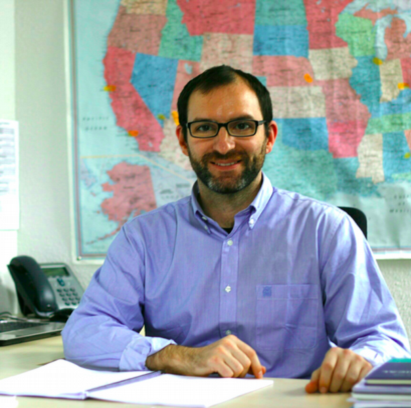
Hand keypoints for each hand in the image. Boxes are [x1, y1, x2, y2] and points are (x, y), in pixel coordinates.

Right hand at [146, 334, 265, 378]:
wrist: (190, 360)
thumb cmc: (211, 361)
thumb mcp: (229, 358)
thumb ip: (244, 362)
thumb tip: (262, 370)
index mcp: (232, 340)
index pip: (251, 352)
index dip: (256, 365)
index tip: (259, 376)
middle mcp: (228, 342)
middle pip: (246, 363)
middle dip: (242, 373)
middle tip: (232, 375)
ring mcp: (221, 350)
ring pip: (239, 369)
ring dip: (233, 376)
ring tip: (224, 373)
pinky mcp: (214, 359)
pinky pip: (229, 374)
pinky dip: (225, 378)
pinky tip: (218, 374)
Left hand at [305, 347, 371, 392]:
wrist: (355, 362)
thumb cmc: (337, 367)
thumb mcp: (326, 370)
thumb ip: (317, 378)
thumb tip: (308, 389)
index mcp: (334, 351)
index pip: (327, 366)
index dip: (324, 380)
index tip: (323, 390)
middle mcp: (346, 353)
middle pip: (338, 374)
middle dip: (334, 386)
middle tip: (333, 390)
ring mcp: (358, 359)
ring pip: (349, 379)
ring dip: (343, 388)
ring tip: (341, 389)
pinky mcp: (367, 366)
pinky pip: (360, 381)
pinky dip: (354, 387)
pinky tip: (351, 387)